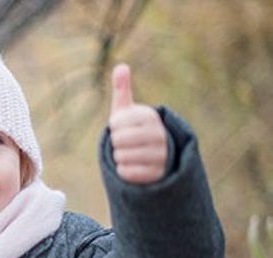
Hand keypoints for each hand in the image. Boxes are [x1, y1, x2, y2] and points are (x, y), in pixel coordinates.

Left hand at [109, 63, 167, 183]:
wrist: (152, 157)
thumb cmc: (133, 130)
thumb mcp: (127, 110)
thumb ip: (122, 90)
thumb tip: (121, 66)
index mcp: (150, 116)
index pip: (115, 123)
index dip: (114, 127)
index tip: (123, 127)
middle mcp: (159, 134)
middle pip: (118, 141)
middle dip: (116, 143)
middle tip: (127, 143)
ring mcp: (161, 154)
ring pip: (121, 157)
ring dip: (120, 158)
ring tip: (131, 154)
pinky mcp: (158, 173)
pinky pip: (127, 173)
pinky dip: (124, 171)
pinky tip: (133, 166)